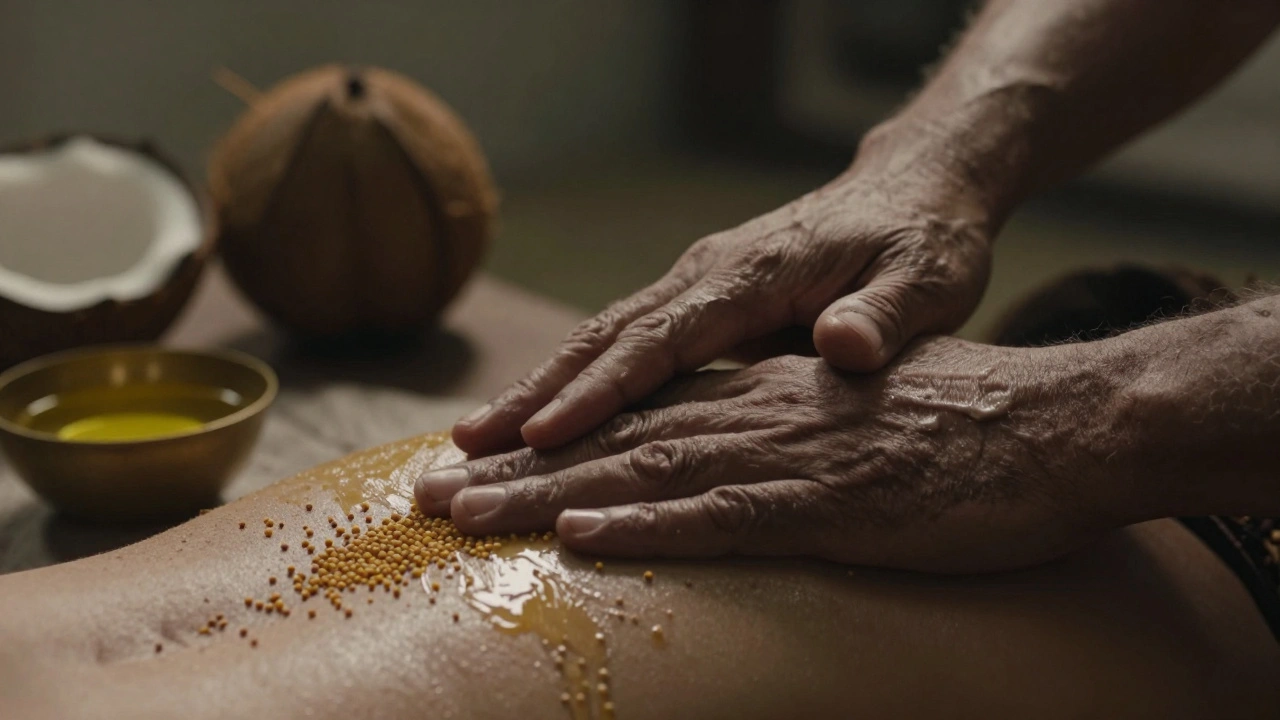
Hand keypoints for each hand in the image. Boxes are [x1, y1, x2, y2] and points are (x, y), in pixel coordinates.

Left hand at [417, 338, 1132, 572]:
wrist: (1055, 428)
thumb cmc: (957, 431)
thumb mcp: (848, 422)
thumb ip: (778, 433)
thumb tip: (714, 462)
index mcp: (758, 397)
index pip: (632, 417)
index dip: (547, 443)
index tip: (473, 465)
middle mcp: (756, 416)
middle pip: (614, 443)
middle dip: (513, 471)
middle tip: (426, 494)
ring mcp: (789, 459)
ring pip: (645, 475)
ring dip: (550, 497)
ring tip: (468, 516)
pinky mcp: (830, 506)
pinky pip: (724, 516)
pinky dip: (650, 525)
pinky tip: (586, 534)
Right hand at [452, 164, 995, 454]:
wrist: (914, 188)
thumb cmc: (924, 240)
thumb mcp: (926, 280)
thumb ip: (884, 316)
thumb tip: (842, 345)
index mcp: (752, 275)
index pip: (663, 340)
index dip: (602, 391)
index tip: (543, 437)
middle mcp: (708, 275)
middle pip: (607, 337)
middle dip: (536, 393)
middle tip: (467, 446)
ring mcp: (698, 284)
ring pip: (602, 337)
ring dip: (539, 387)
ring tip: (475, 438)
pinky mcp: (701, 299)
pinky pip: (624, 344)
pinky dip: (576, 382)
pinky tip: (541, 421)